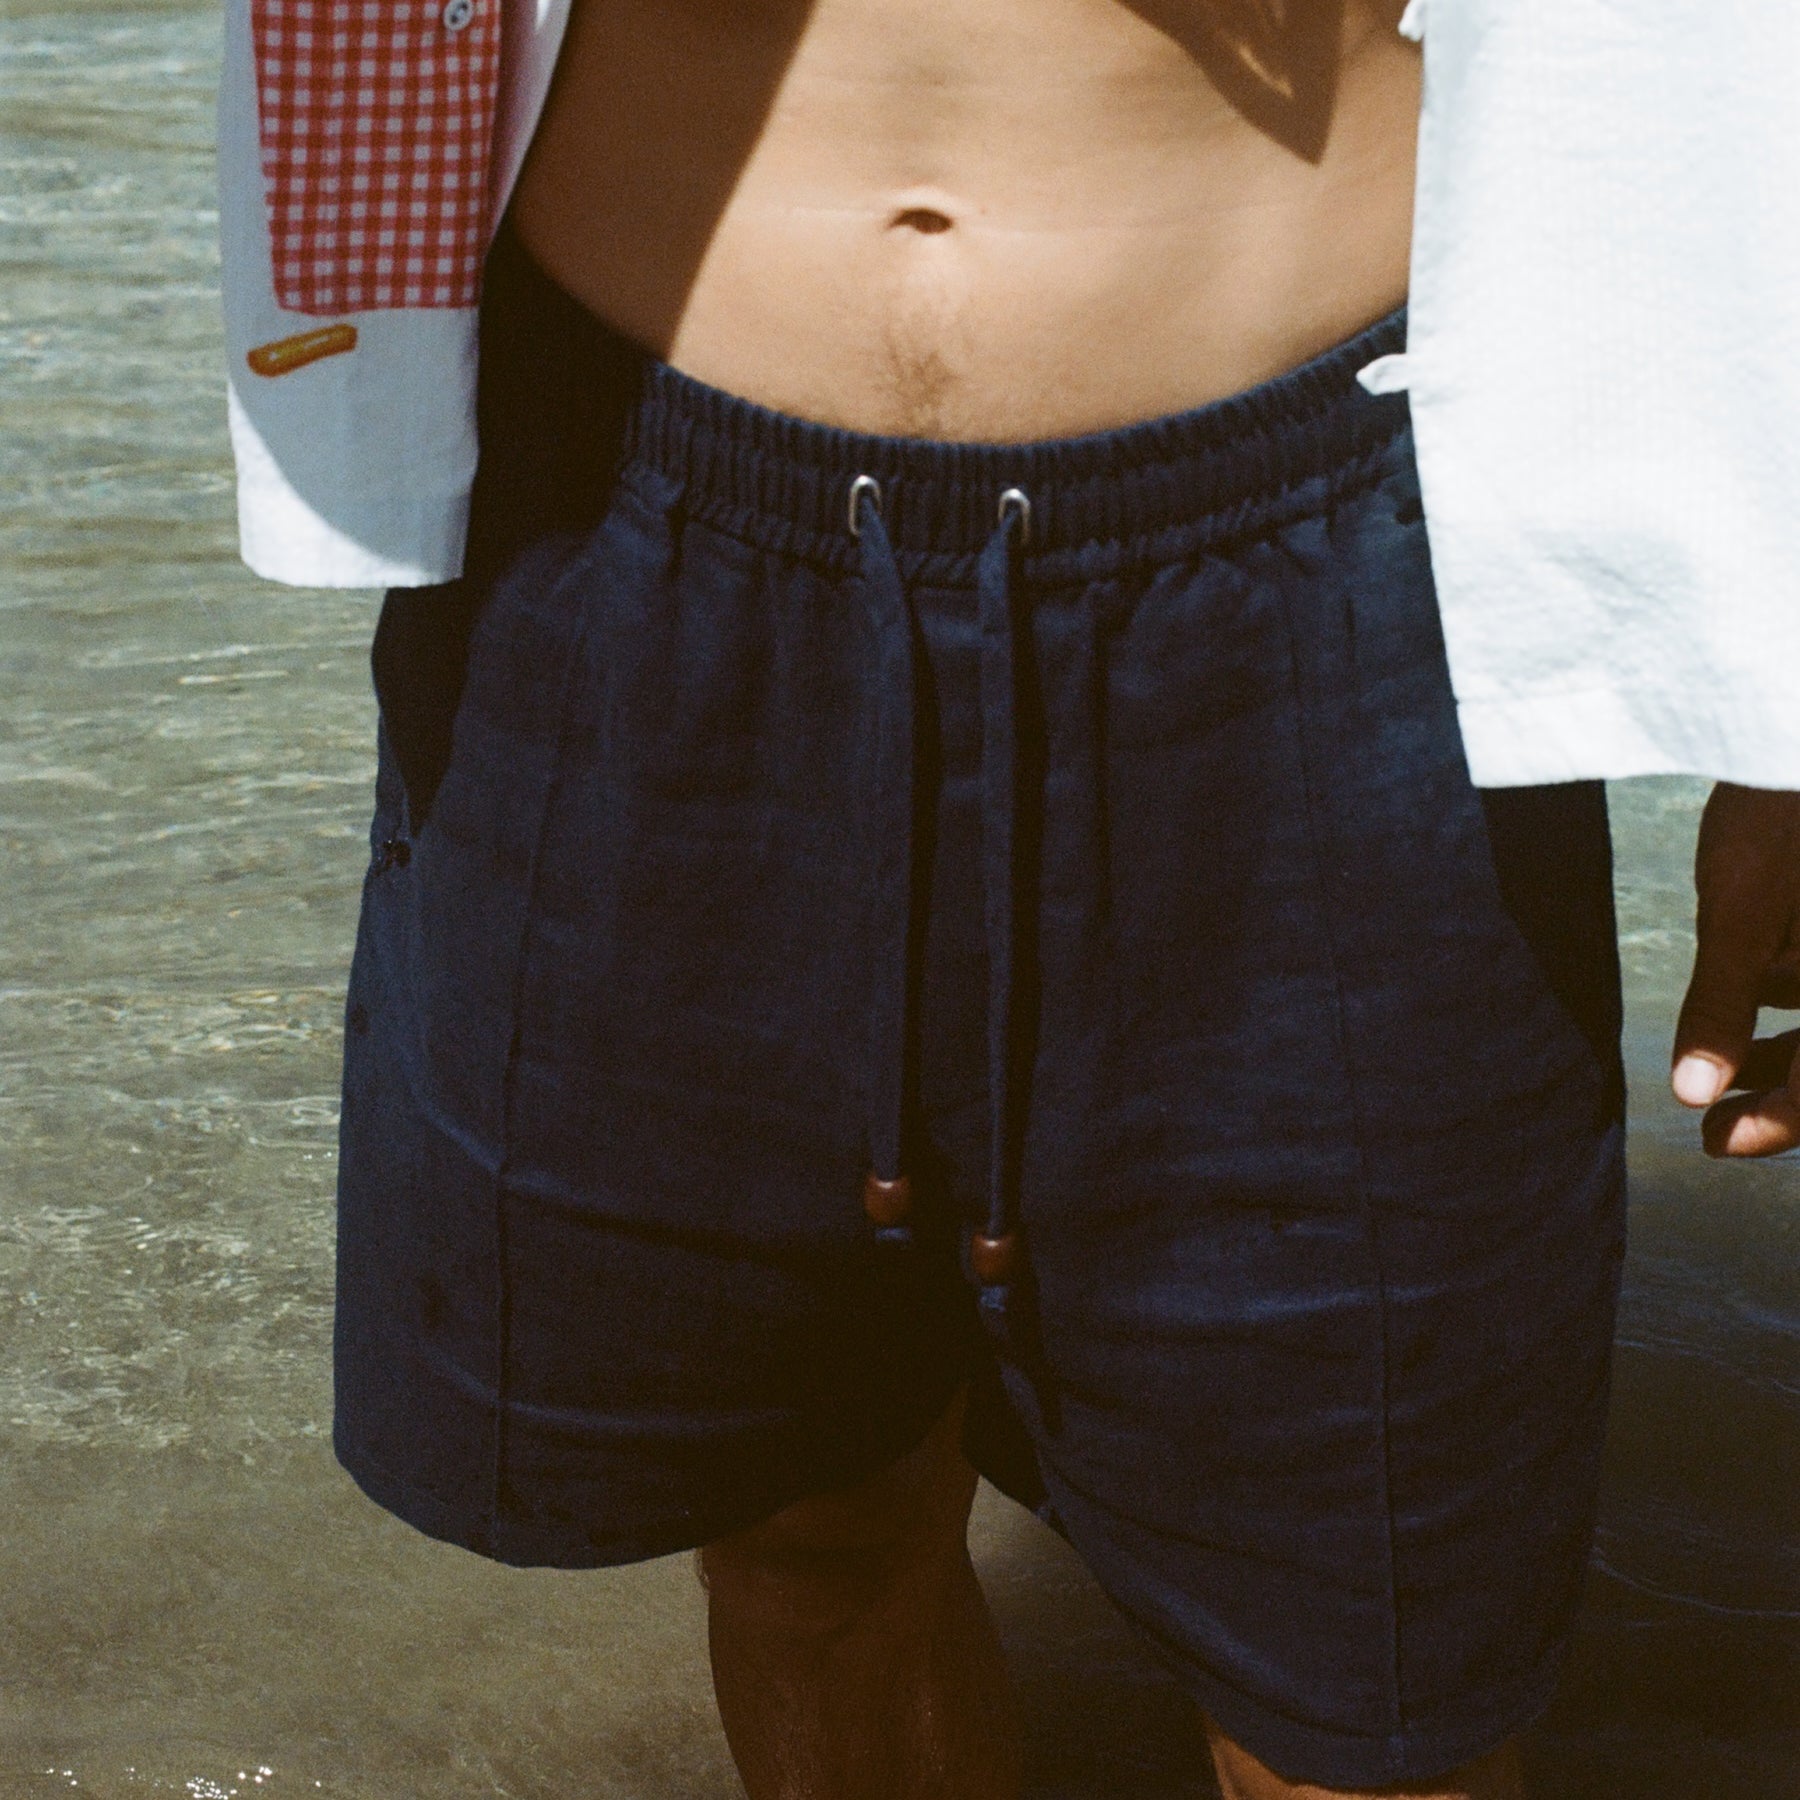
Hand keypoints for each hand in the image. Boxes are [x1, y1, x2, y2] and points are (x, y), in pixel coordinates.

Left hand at [1671, 782, 1799, 1154]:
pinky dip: (1790, 994)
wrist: (1786, 722)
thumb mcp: (1740, 913)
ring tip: (1716, 1077)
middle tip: (1715, 1132)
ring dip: (1784, 1050)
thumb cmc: (1780, 812)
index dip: (1785, 1122)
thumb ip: (1721, 1005)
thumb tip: (1691, 1094)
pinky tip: (1748, 1001)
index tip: (1719, 1143)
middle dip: (1784, 1095)